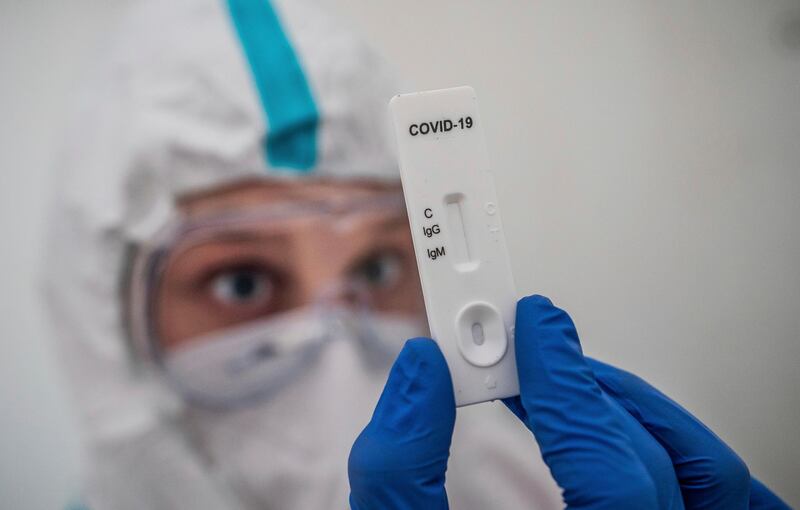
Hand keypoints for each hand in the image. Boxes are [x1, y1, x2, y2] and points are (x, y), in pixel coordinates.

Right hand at [348, 295, 790, 508]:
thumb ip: (399, 478)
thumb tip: (419, 382)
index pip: (608, 472)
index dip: (565, 383)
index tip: (530, 327)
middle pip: (646, 468)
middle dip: (579, 388)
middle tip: (526, 344)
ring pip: (700, 478)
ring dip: (628, 411)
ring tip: (570, 380)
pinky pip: (721, 500)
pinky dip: (675, 449)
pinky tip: (629, 429)